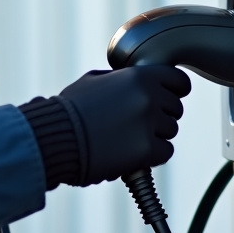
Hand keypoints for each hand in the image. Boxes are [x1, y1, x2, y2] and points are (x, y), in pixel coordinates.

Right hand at [57, 66, 190, 185]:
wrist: (54, 138)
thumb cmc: (69, 110)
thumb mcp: (94, 81)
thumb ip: (123, 79)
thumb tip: (140, 80)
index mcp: (138, 76)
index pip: (179, 81)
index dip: (176, 91)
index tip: (170, 98)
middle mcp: (148, 97)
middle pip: (175, 108)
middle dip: (160, 116)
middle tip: (135, 124)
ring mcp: (148, 123)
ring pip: (170, 131)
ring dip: (154, 136)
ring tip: (127, 138)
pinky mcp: (146, 150)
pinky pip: (164, 152)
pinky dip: (151, 156)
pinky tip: (130, 152)